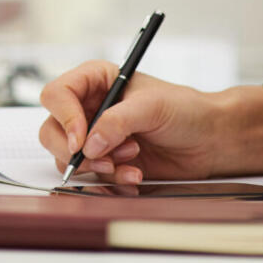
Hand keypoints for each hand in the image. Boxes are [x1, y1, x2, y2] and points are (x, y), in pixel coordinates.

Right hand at [37, 60, 223, 183]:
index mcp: (95, 81)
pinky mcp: (107, 161)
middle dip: (76, 151)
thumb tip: (88, 145)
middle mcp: (89, 108)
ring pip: (68, 158)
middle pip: (52, 131)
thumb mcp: (151, 107)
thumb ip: (117, 122)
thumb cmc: (185, 110)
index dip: (64, 118)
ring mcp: (96, 137)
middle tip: (105, 160)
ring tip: (131, 165)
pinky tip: (135, 176)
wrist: (210, 140)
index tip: (81, 141)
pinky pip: (91, 177)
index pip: (57, 95)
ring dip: (99, 167)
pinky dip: (112, 181)